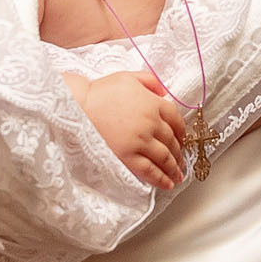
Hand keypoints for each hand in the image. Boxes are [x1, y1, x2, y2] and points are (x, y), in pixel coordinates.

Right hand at [69, 72, 188, 189]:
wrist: (78, 105)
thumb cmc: (101, 90)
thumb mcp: (129, 77)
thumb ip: (150, 82)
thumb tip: (163, 92)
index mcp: (154, 104)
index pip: (176, 120)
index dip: (182, 131)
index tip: (182, 138)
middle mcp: (151, 123)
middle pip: (172, 140)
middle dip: (179, 152)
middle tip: (181, 160)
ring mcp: (140, 141)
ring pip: (165, 157)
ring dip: (174, 168)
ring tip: (178, 175)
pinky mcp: (127, 155)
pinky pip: (149, 170)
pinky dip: (161, 178)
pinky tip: (167, 184)